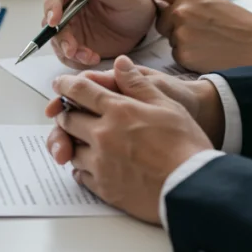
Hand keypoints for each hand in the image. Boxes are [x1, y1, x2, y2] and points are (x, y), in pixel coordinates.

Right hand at [41, 0, 155, 67]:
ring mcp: (69, 21)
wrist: (142, 24)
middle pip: (50, 16)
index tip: (54, 21)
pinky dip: (76, 58)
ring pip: (56, 36)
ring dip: (68, 49)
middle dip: (59, 35)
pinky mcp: (73, 39)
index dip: (51, 4)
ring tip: (88, 56)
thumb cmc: (136, 2)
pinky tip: (92, 58)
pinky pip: (66, 51)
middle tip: (71, 49)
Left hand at [41, 56, 215, 224]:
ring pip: (71, 148)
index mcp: (118, 111)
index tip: (60, 84)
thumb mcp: (167, 105)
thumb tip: (120, 63)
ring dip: (73, 141)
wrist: (192, 188)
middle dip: (66, 113)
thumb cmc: (185, 146)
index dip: (65, 85)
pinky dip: (82, 166)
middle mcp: (102, 136)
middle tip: (70, 112)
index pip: (80, 91)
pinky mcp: (104, 188)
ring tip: (84, 140)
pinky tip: (94, 164)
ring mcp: (100, 163)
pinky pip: (80, 174)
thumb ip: (138, 84)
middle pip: (68, 119)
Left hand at [136, 0, 251, 72]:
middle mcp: (180, 11)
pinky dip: (188, 55)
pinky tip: (207, 52)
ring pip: (169, 38)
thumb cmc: (236, 23)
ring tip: (207, 40)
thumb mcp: (210, 1)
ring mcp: (180, 33)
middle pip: (160, 18)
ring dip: (181, 40)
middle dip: (172, 25)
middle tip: (199, 29)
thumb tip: (160, 0)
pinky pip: (177, 54)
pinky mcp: (183, 54)